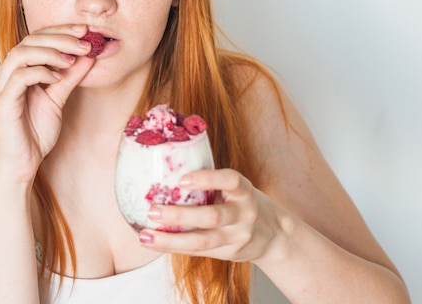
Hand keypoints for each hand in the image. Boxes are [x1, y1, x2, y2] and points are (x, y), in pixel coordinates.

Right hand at [0, 24, 94, 184]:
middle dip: (60, 38)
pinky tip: (57, 78)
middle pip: (29, 40)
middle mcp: (3, 74)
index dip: (60, 31)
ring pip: (21, 54)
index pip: (35, 39)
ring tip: (72, 59)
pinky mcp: (2, 102)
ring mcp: (0, 87)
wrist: (23, 164)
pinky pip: (20, 77)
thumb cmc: (36, 132)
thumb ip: (70, 77)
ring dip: (51, 52)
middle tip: (84, 42)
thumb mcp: (59, 98)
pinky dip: (41, 72)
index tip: (85, 31)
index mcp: (15, 70)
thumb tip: (89, 55)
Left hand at [138, 168, 285, 262]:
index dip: (207, 179)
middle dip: (180, 215)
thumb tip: (168, 168)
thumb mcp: (238, 189)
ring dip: (170, 239)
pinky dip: (174, 248)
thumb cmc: (245, 203)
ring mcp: (237, 237)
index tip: (182, 179)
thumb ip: (213, 183)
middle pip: (212, 217)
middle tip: (152, 209)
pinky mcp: (229, 254)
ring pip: (202, 241)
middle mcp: (244, 214)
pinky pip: (198, 252)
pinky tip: (155, 243)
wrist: (276, 235)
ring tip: (145, 235)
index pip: (230, 180)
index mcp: (245, 190)